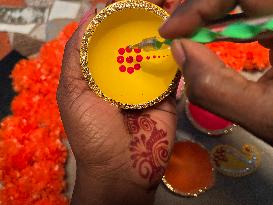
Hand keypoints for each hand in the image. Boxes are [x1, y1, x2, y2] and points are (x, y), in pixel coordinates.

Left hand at [57, 5, 176, 204]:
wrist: (122, 170)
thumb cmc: (92, 133)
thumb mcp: (73, 93)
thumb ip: (76, 57)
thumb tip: (88, 17)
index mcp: (101, 74)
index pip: (109, 40)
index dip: (116, 21)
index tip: (126, 3)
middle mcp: (124, 77)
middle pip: (134, 44)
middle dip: (142, 25)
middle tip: (151, 4)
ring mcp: (147, 86)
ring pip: (155, 55)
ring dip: (162, 37)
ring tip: (169, 13)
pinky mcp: (167, 96)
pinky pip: (173, 73)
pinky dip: (178, 56)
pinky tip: (181, 38)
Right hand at [159, 0, 272, 142]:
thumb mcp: (262, 116)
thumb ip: (214, 87)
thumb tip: (179, 50)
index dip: (199, 5)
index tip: (171, 32)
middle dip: (203, 8)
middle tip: (177, 32)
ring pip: (245, 0)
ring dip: (214, 14)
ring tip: (190, 34)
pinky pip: (255, 10)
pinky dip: (229, 20)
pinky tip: (217, 35)